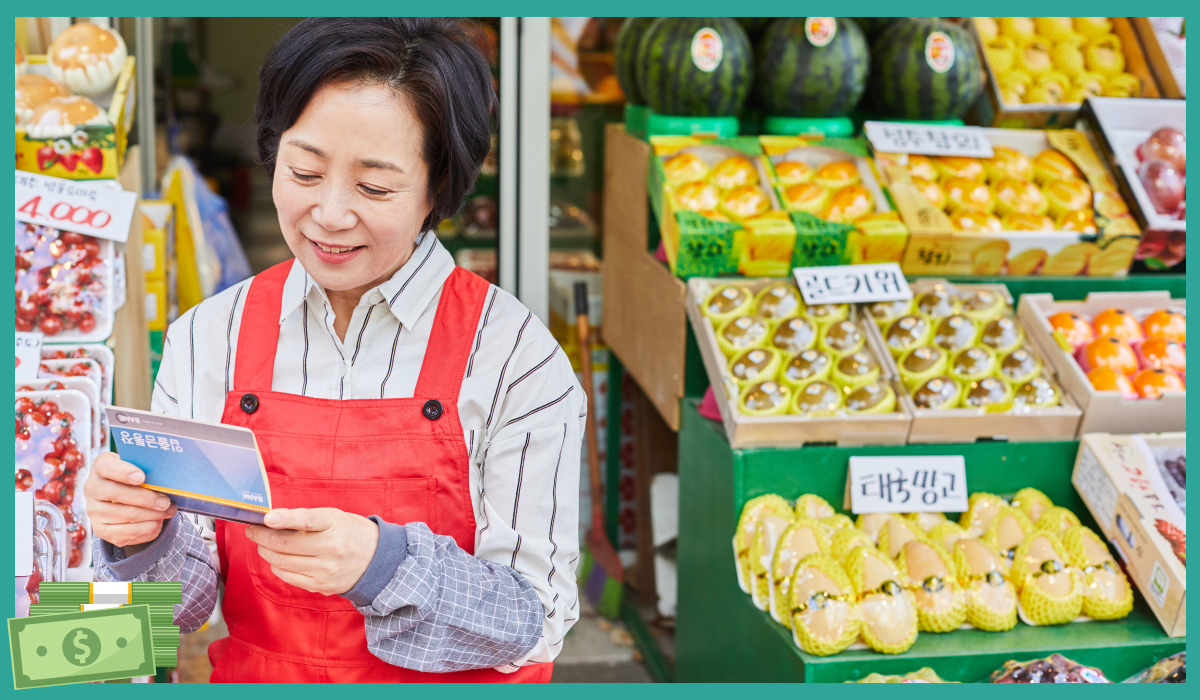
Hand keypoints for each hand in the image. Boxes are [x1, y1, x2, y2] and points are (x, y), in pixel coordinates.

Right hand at [84, 452, 177, 551]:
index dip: (123, 471)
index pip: (105, 466)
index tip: (142, 477)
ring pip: (125, 514)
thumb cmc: (136, 480)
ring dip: (152, 515)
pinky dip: (147, 527)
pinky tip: (158, 522)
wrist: (124, 499)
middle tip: (166, 502)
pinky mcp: (101, 530)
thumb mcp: (139, 468)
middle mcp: (92, 488)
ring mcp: (94, 510)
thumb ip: (147, 469)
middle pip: (116, 493)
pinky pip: (126, 532)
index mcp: (101, 467)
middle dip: (146, 499)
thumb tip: (167, 477)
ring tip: (168, 511)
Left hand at [246, 508, 379, 596]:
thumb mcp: (335, 517)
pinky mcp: (320, 585)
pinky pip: (288, 576)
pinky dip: (277, 565)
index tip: (267, 518)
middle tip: (252, 530)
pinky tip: (277, 558)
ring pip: (282, 561)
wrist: (377, 561)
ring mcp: (325, 569)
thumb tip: (272, 521)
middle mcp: (331, 548)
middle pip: (285, 544)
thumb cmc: (351, 533)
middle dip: (262, 536)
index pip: (307, 520)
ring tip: (262, 543)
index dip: (285, 519)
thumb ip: (306, 518)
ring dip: (266, 551)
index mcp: (336, 525)